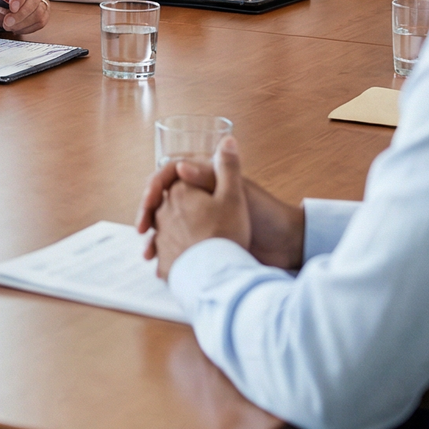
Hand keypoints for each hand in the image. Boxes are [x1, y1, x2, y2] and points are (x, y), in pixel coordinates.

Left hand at [0, 0, 49, 34]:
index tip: (12, 8)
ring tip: (10, 26)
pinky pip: (42, 20)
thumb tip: (4, 11)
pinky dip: (29, 27)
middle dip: (20, 14)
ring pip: (39, 11)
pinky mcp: (45, 7)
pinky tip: (18, 28)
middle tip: (7, 23)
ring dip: (24, 22)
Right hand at [136, 139, 303, 276]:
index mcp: (207, 178)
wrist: (286, 247)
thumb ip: (212, 176)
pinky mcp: (204, 240)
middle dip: (148, 213)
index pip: (169, 175)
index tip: (149, 202)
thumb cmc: (266, 216)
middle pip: (163, 199)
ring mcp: (201, 219)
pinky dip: (165, 252)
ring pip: (166, 223)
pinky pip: (175, 243)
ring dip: (154, 235)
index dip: (155, 187)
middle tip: (142, 228)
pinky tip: (160, 263)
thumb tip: (180, 165)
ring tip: (148, 252)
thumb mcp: (238, 194)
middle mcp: (201, 196)